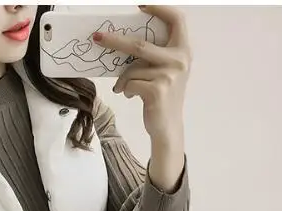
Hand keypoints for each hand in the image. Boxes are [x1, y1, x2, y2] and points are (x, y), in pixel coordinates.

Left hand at [93, 6, 190, 145]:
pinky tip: (130, 95)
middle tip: (97, 37)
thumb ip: (155, 53)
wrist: (168, 128)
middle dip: (115, 40)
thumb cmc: (162, 97)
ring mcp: (169, 76)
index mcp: (183, 50)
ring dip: (123, 78)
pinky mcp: (157, 91)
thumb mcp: (165, 70)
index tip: (141, 5)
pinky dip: (125, 88)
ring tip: (124, 87)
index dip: (160, 8)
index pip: (177, 19)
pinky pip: (131, 82)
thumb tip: (124, 39)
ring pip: (133, 67)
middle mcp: (179, 61)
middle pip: (140, 44)